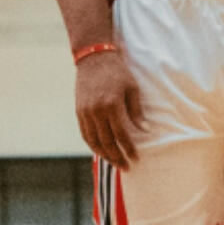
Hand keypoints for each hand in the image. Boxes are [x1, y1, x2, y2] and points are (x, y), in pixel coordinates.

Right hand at [76, 49, 146, 169]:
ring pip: (94, 141)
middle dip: (117, 157)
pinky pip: (85, 134)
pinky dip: (93, 145)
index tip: (136, 158)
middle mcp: (96, 111)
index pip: (121, 134)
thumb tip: (145, 131)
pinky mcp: (79, 111)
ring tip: (115, 163)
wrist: (94, 58)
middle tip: (126, 166)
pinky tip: (101, 151)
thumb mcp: (132, 88)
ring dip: (104, 155)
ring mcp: (85, 112)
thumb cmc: (117, 72)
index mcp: (111, 105)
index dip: (128, 149)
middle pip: (106, 141)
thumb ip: (136, 111)